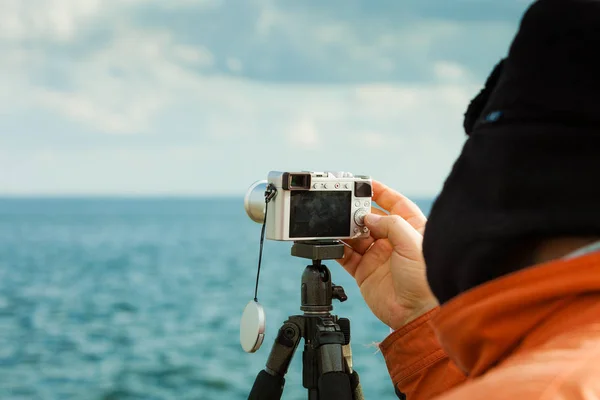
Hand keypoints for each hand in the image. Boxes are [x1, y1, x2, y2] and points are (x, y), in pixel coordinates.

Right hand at [336, 181, 438, 329]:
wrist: (417, 314)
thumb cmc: (425, 280)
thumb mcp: (413, 243)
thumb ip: (390, 224)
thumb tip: (367, 216)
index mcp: (411, 229)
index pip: (394, 203)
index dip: (379, 191)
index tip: (364, 182)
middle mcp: (393, 241)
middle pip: (370, 218)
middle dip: (356, 210)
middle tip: (343, 204)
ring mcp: (377, 256)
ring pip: (354, 236)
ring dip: (343, 229)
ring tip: (333, 222)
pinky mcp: (364, 272)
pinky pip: (345, 256)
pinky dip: (335, 248)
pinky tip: (330, 242)